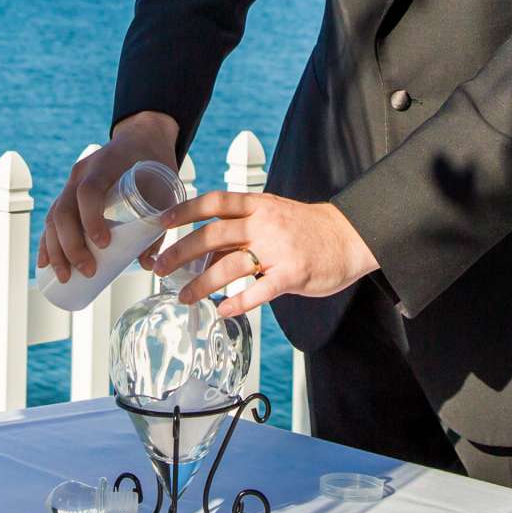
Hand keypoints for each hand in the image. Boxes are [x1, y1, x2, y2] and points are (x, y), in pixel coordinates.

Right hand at [37, 111, 177, 281]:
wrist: (140, 136)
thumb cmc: (154, 162)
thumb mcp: (164, 186)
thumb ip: (158, 223)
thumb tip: (148, 265)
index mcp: (106, 164)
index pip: (89, 191)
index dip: (91, 218)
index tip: (104, 243)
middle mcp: (82, 172)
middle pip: (64, 209)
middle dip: (71, 245)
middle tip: (87, 270)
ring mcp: (71, 182)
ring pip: (53, 216)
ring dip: (55, 249)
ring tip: (65, 276)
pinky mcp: (68, 193)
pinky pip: (51, 218)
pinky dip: (47, 241)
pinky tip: (45, 263)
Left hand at [150, 192, 378, 320]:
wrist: (351, 236)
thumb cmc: (306, 229)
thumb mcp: (272, 216)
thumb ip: (240, 230)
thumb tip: (204, 252)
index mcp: (258, 205)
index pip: (214, 202)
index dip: (184, 210)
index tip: (162, 222)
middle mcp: (265, 223)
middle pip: (213, 234)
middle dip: (181, 252)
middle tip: (160, 267)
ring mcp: (279, 249)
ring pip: (230, 265)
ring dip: (202, 284)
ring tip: (185, 297)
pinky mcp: (292, 274)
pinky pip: (259, 291)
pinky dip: (238, 303)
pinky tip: (224, 311)